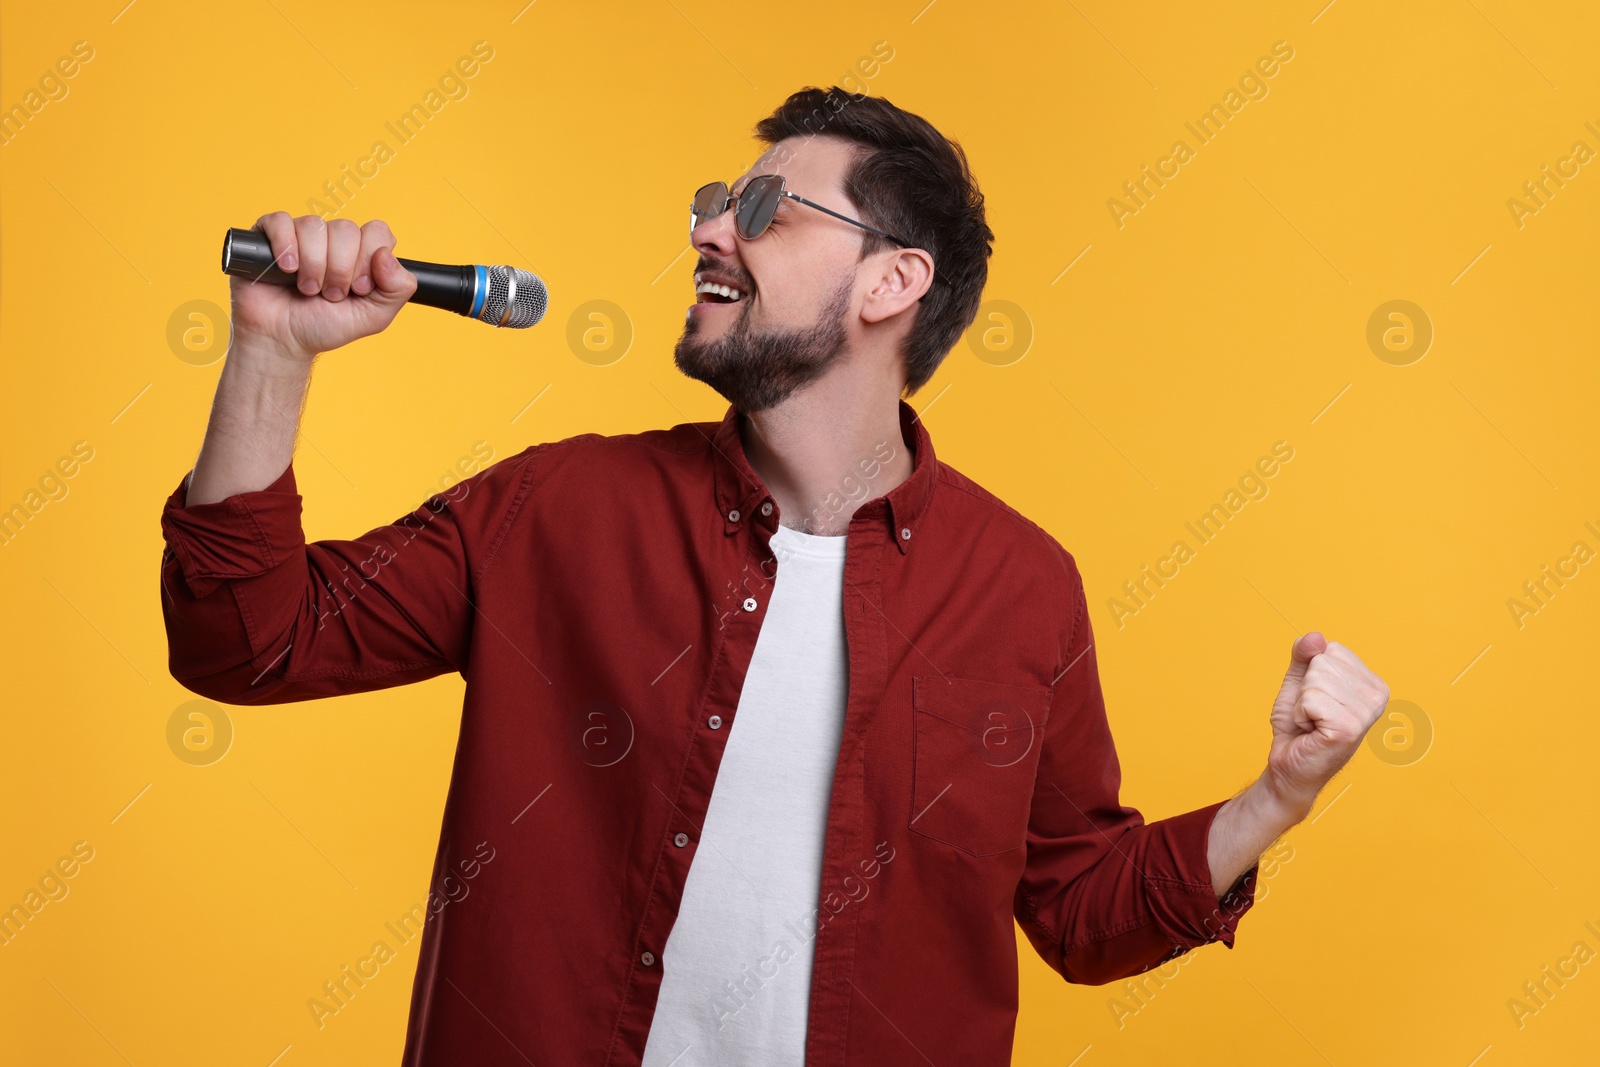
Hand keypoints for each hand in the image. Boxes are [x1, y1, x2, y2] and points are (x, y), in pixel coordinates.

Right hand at [229, 211, 416, 361]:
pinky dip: (286, 246)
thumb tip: (387, 255)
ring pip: (315, 226)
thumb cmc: (324, 326)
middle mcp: (333, 241)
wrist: (282, 340)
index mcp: (360, 254)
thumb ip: (398, 289)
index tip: (358, 288)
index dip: (368, 260)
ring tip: (307, 289)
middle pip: (346, 229)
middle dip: (340, 269)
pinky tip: (287, 269)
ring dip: (314, 265)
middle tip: (330, 294)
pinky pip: (280, 221)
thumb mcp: (374, 316)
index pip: (377, 232)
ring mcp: (301, 236)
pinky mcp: (269, 236)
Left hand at [1263, 633, 1390, 815]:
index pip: (1330, 649)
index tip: (1316, 700)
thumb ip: (1305, 656)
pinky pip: (1310, 700)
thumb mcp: (1298, 683)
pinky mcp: (1350, 727)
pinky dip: (1301, 715)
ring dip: (1302, 704)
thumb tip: (1315, 636)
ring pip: (1315, 680)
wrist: (1290, 765)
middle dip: (1305, 690)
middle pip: (1322, 662)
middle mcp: (1377, 695)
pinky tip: (1311, 732)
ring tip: (1312, 724)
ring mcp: (1366, 712)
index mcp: (1371, 682)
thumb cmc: (1298, 727)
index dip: (1311, 674)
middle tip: (1312, 715)